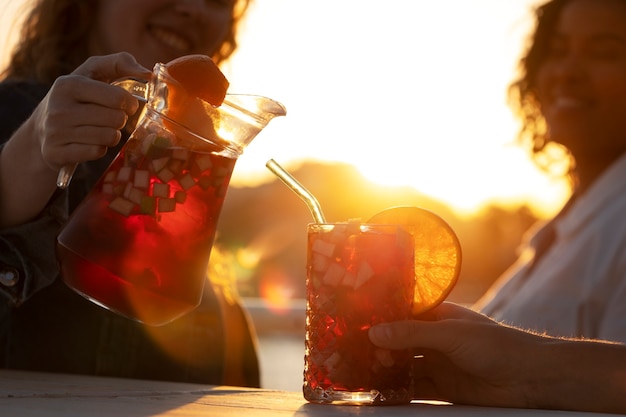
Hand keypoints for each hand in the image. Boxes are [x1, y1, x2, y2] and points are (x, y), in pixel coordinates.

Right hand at [31, 52, 151, 171]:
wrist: (41, 130)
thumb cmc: (77, 97)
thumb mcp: (91, 73)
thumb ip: (119, 63)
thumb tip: (148, 73)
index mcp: (69, 84)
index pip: (118, 97)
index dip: (130, 103)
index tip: (127, 105)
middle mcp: (59, 108)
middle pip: (117, 119)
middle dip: (120, 120)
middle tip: (110, 118)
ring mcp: (56, 132)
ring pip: (110, 137)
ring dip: (112, 135)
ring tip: (100, 129)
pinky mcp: (56, 153)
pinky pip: (98, 152)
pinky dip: (100, 149)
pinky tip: (89, 142)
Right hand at [368, 302, 541, 408]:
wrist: (530, 379)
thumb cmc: (496, 345)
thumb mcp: (450, 334)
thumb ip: (412, 334)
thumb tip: (374, 333)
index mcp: (438, 315)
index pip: (402, 313)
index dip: (380, 317)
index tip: (355, 320)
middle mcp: (435, 338)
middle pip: (399, 341)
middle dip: (378, 346)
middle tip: (351, 350)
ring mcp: (438, 363)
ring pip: (404, 366)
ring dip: (385, 369)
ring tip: (359, 370)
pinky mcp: (443, 388)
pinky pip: (414, 388)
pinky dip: (398, 390)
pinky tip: (380, 391)